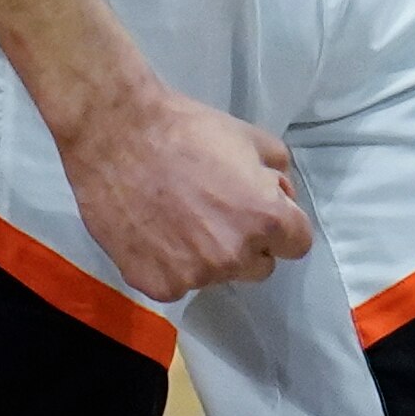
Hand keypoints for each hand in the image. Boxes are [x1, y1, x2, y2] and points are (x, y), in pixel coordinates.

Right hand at [54, 80, 313, 301]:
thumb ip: (277, 172)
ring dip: (208, 255)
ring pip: (217, 275)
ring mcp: (195, 277)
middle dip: (248, 243)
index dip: (283, 225)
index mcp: (265, 219)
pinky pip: (178, 282)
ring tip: (178, 217)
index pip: (298, 244)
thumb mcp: (248, 136)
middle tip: (217, 211)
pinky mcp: (158, 286)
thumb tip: (280, 195)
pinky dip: (171, 263)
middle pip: (260, 265)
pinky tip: (155, 231)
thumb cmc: (185, 129)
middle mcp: (235, 256)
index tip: (261, 211)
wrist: (116, 136)